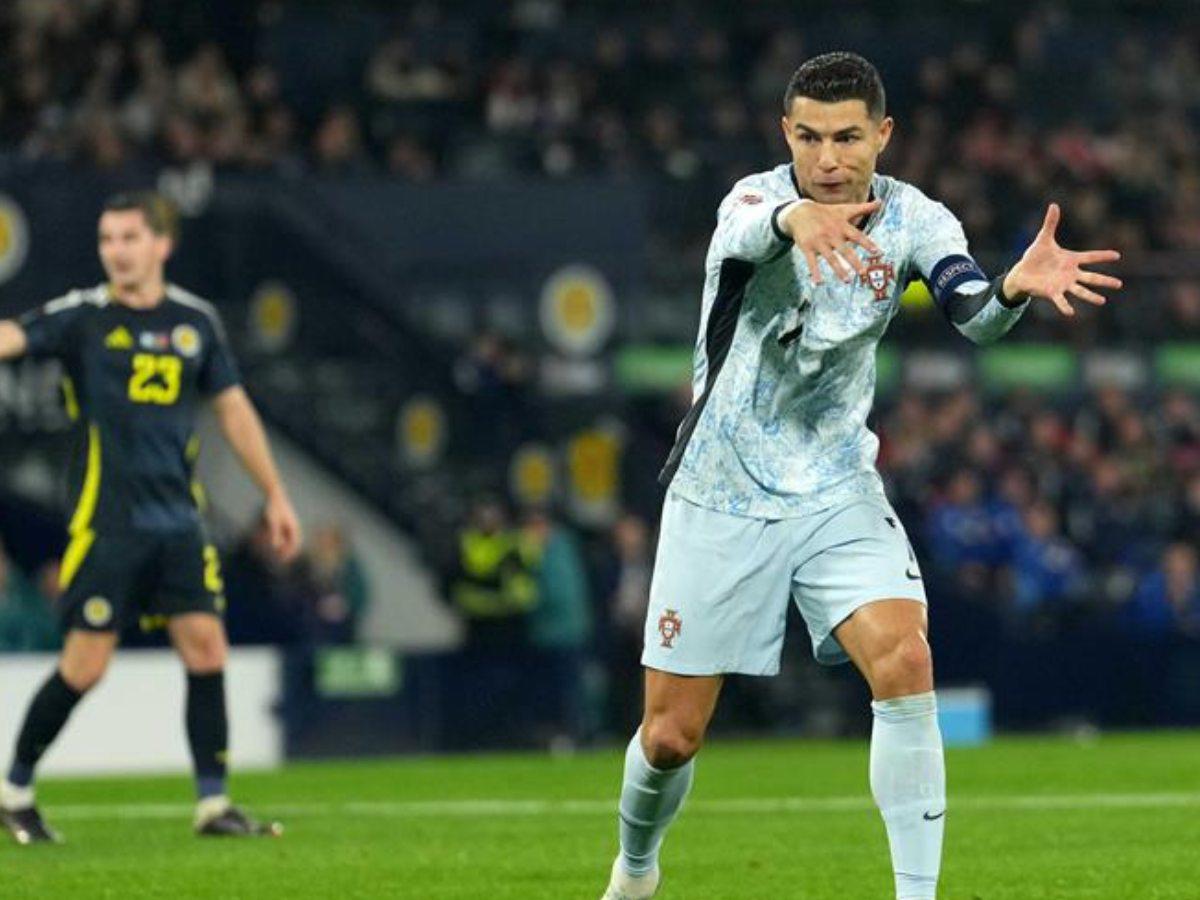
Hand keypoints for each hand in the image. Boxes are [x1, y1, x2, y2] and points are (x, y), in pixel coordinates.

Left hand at [264, 490, 302, 562]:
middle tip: (281, 560)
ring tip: (278, 553)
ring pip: (290, 539)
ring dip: (286, 546)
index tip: (283, 560)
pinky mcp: (286, 522)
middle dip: (289, 551)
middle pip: (294, 542)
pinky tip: (276, 543)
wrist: (275, 495)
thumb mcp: (273, 522)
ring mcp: (291, 524)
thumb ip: (275, 534)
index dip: (290, 553)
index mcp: (294, 527)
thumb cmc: (274, 508)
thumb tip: (276, 547)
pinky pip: (286, 534)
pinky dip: (283, 540)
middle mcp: (294, 526)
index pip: (295, 544)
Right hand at [780, 199, 881, 283]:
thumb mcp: (844, 209)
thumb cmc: (826, 212)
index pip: (857, 236)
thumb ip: (863, 208)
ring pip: (830, 258)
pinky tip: (818, 283)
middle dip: (854, 261)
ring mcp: (819, 241)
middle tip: (863, 273)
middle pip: (845, 250)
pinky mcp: (807, 247)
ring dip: (839, 270)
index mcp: (842, 226)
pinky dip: (814, 273)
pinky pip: (811, 262)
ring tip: (847, 281)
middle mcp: (832, 234)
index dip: (867, 243)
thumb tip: (880, 201)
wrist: (800, 212)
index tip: (877, 252)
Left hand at [1004, 203, 1121, 316]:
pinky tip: (1072, 313)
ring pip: (1080, 290)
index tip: (1117, 255)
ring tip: (1103, 301)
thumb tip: (1054, 205)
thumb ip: (1050, 223)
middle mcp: (1070, 273)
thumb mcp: (1043, 239)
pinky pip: (1061, 300)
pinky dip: (1065, 306)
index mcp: (1071, 259)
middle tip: (1119, 284)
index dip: (1103, 256)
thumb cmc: (1035, 256)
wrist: (1022, 272)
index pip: (1090, 256)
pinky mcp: (1052, 292)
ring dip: (1091, 296)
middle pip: (1091, 277)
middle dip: (1104, 280)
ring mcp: (1063, 284)